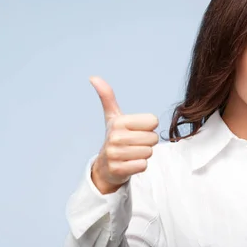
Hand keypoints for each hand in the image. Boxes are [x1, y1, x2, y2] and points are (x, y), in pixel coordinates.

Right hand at [89, 76, 158, 193]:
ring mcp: (115, 154)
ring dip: (143, 154)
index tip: (136, 130)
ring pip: (149, 152)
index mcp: (118, 121)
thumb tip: (93, 77)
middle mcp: (115, 137)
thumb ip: (107, 96)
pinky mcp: (118, 169)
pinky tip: (129, 163)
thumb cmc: (115, 138)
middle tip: (134, 144)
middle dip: (147, 142)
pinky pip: (143, 165)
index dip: (148, 127)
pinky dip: (139, 165)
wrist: (105, 166)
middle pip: (153, 138)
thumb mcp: (112, 116)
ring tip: (131, 153)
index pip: (153, 121)